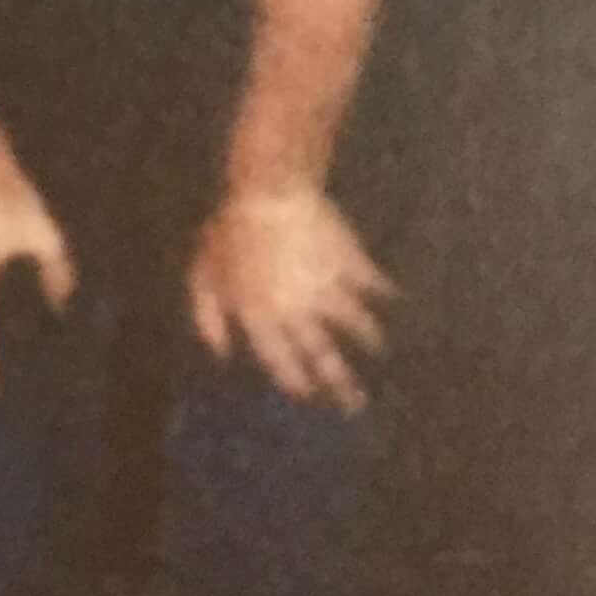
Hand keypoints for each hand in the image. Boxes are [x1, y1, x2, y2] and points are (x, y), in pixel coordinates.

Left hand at [187, 186, 392, 411]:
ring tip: (377, 348)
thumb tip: (222, 352)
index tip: (310, 392)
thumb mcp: (203, 274)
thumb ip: (208, 316)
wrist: (269, 191)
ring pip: (354, 323)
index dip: (297, 380)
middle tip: (356, 404)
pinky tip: (391, 297)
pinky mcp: (348, 262)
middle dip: (341, 383)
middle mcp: (299, 313)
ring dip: (367, 338)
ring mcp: (328, 289)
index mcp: (262, 319)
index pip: (283, 363)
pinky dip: (383, 291)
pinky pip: (371, 282)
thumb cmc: (229, 230)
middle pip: (324, 357)